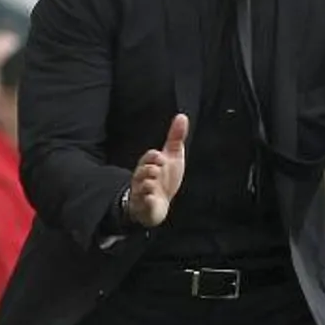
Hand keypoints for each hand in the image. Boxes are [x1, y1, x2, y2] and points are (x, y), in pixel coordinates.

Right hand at [127, 114, 189, 228]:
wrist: (159, 204)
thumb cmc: (165, 178)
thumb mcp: (172, 156)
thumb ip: (176, 137)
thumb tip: (182, 116)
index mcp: (149, 165)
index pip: (149, 157)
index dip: (155, 157)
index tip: (162, 158)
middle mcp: (143, 178)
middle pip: (143, 170)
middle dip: (150, 170)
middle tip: (157, 171)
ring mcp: (143, 193)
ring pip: (142, 186)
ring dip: (148, 184)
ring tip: (154, 185)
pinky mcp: (144, 207)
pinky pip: (143, 204)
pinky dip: (147, 200)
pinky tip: (152, 198)